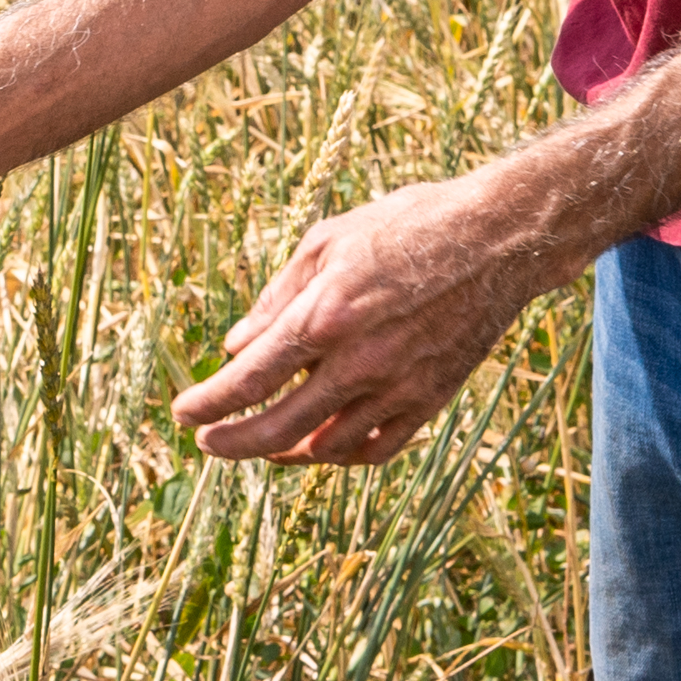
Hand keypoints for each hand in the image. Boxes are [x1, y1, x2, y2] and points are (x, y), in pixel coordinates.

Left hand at [169, 176, 541, 463]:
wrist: (497, 237)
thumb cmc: (407, 224)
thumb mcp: (328, 240)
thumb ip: (277, 297)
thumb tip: (236, 345)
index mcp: (326, 316)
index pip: (249, 379)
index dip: (208, 403)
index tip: (183, 414)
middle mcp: (359, 362)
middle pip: (279, 429)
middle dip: (233, 443)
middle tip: (207, 444)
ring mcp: (399, 387)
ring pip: (326, 448)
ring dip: (284, 453)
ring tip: (261, 445)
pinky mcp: (431, 399)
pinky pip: (377, 449)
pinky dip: (342, 455)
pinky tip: (322, 446)